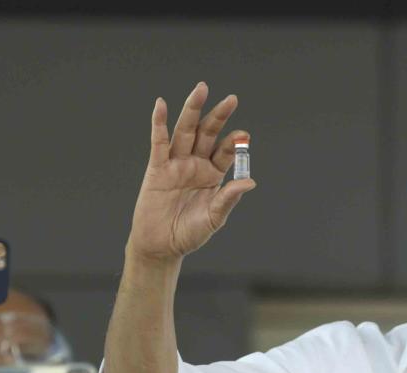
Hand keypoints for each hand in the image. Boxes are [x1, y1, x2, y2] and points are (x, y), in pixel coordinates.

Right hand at [127, 81, 256, 262]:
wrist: (160, 247)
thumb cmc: (188, 235)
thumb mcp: (213, 218)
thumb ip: (228, 199)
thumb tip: (250, 182)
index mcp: (212, 175)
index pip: (225, 152)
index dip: (234, 142)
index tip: (243, 135)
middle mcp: (195, 165)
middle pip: (207, 134)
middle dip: (218, 116)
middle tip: (232, 99)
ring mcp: (176, 164)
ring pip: (185, 132)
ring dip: (192, 110)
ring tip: (201, 89)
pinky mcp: (156, 168)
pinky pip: (158, 143)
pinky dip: (159, 123)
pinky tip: (161, 105)